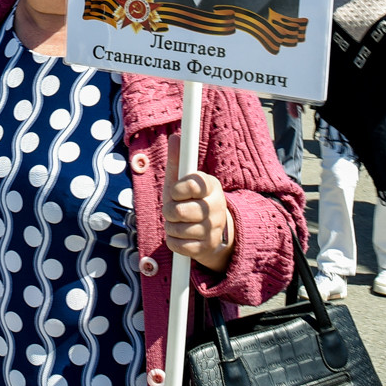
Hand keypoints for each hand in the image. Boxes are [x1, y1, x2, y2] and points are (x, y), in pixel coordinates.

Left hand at [162, 134, 233, 272]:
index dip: (178, 189)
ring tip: (178, 223)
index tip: (176, 191)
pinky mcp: (206, 248)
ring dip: (170, 226)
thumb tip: (176, 137)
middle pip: (179, 210)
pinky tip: (181, 236)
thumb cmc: (190, 201)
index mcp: (212, 187)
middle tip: (173, 209)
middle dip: (169, 210)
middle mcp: (216, 208)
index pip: (193, 184)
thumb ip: (178, 160)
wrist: (210, 234)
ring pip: (175, 228)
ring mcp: (213, 230)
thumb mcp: (182, 181)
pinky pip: (176, 244)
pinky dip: (172, 241)